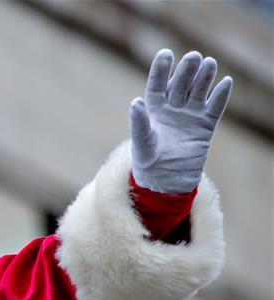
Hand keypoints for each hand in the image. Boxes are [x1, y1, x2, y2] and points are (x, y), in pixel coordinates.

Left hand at [130, 49, 232, 193]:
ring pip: (199, 92)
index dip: (161, 70)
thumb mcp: (142, 142)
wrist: (166, 182)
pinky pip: (214, 108)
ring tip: (209, 63)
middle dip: (187, 71)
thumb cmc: (148, 162)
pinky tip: (226, 82)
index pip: (157, 85)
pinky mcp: (205, 127)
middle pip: (181, 85)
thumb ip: (139, 123)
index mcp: (154, 110)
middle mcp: (172, 109)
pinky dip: (220, 96)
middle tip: (194, 57)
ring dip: (204, 78)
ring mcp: (190, 117)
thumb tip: (135, 102)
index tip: (166, 54)